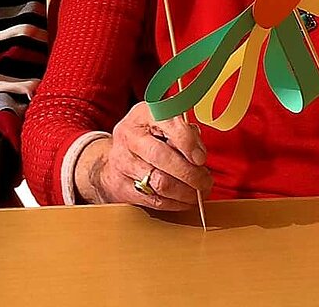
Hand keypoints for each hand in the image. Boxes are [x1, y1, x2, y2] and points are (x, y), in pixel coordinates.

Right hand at [74, 102, 211, 210]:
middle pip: (161, 157)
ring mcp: (123, 162)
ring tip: (199, 192)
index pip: (165, 122)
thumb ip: (185, 132)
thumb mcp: (165, 123)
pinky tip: (186, 200)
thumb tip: (199, 154)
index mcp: (143, 114)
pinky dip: (176, 203)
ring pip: (160, 183)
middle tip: (206, 180)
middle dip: (190, 173)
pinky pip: (154, 200)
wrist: (113, 157)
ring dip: (186, 192)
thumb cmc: (147, 137)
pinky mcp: (122, 187)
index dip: (187, 141)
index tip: (201, 157)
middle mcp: (129, 136)